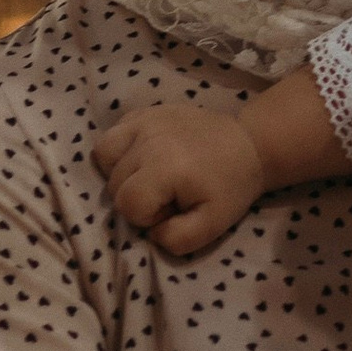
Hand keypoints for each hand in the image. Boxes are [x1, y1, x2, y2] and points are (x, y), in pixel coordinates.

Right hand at [92, 102, 265, 254]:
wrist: (248, 145)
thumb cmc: (230, 186)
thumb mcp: (212, 225)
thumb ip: (176, 239)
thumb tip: (150, 232)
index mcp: (165, 167)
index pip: (128, 205)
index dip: (148, 216)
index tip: (174, 208)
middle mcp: (149, 139)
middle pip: (114, 184)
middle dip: (137, 197)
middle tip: (169, 194)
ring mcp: (144, 120)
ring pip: (103, 155)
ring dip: (119, 173)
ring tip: (148, 177)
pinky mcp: (144, 111)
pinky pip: (113, 134)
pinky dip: (120, 150)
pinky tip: (144, 157)